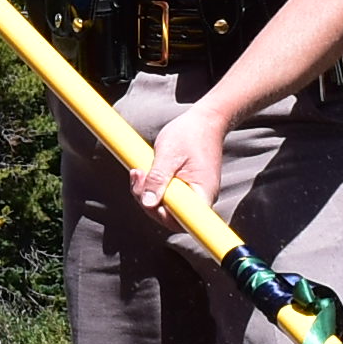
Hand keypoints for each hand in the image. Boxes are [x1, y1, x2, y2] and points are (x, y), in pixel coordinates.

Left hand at [131, 101, 228, 217]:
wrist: (205, 122)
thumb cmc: (190, 135)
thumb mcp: (169, 154)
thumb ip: (158, 178)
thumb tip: (148, 202)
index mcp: (203, 193)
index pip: (182, 221)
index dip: (161, 215)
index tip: (150, 196)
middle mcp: (200, 199)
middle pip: (169, 217)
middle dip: (147, 200)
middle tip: (137, 174)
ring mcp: (192, 195)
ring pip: (164, 208)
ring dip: (146, 193)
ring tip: (139, 170)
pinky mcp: (184, 190)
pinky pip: (165, 197)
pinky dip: (152, 187)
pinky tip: (145, 173)